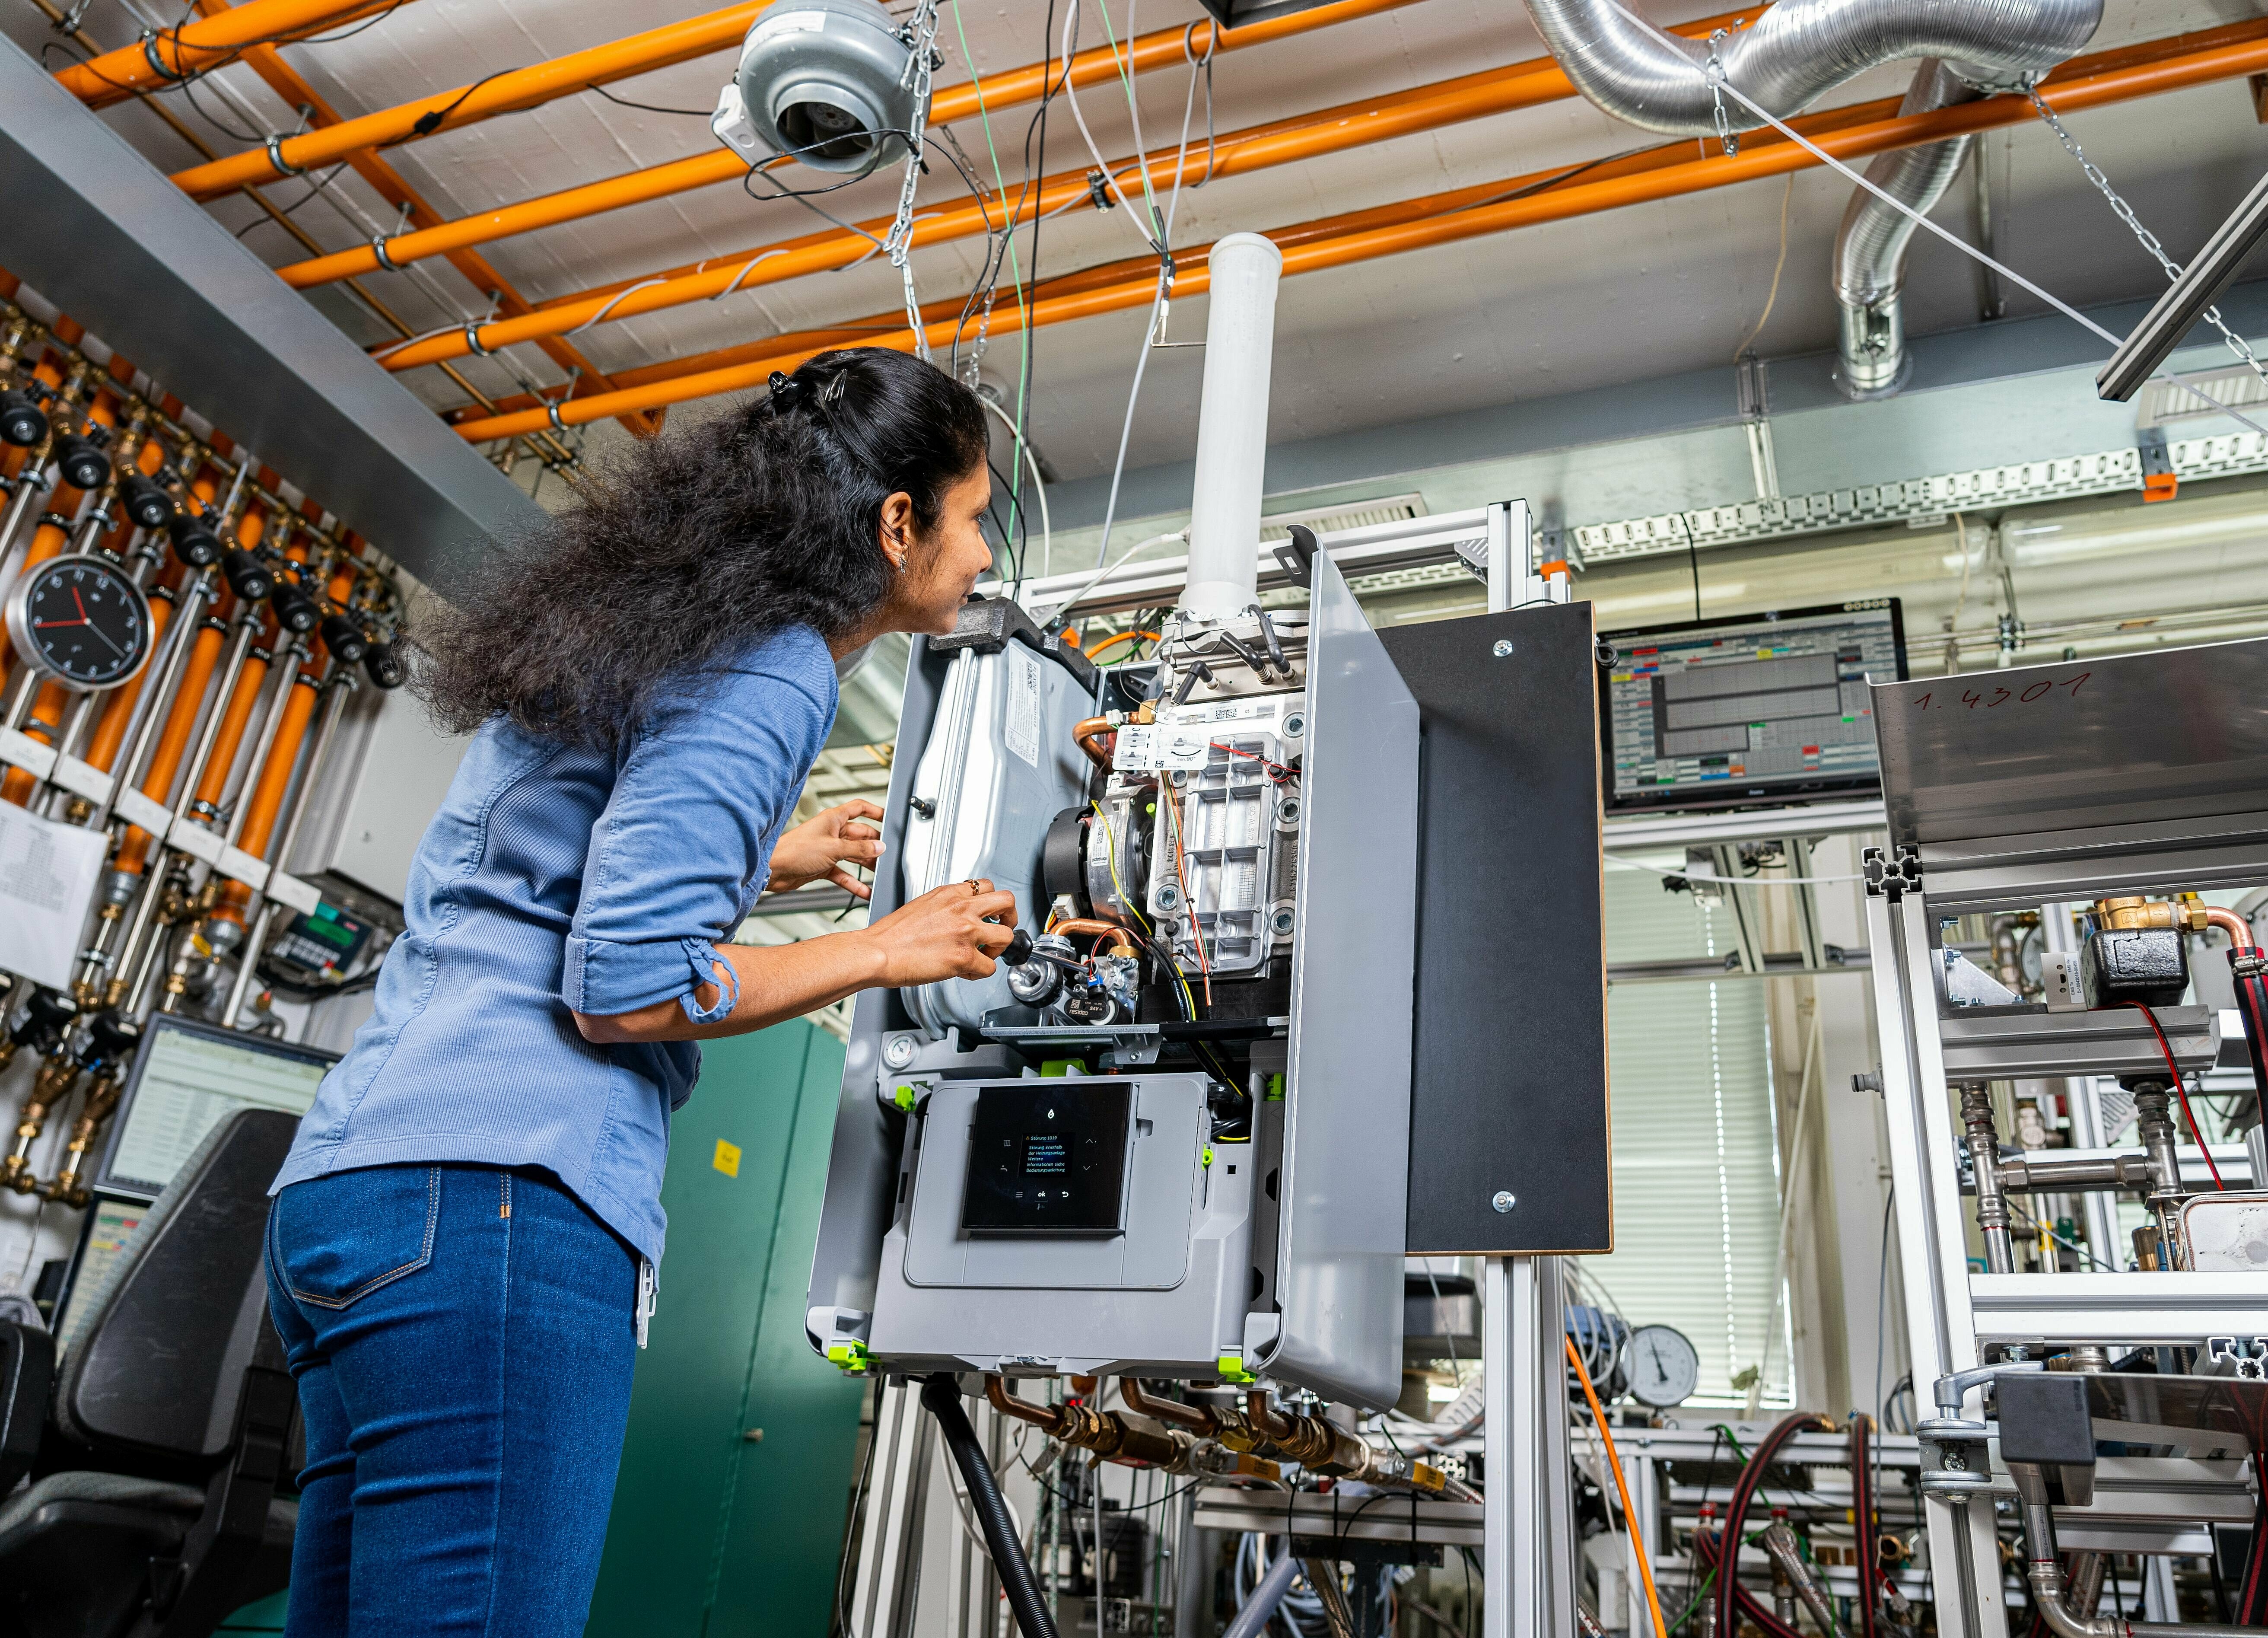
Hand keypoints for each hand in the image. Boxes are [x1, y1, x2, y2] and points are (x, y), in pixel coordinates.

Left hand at [768, 799, 885, 899]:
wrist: (773, 870)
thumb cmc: (794, 851)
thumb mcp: (834, 849)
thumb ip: (859, 849)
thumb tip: (879, 847)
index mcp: (833, 819)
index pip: (859, 809)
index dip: (875, 812)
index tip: (889, 819)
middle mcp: (831, 832)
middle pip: (860, 835)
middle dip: (873, 845)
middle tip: (887, 854)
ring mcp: (828, 850)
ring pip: (853, 855)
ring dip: (866, 865)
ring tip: (879, 873)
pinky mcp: (823, 866)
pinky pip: (843, 873)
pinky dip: (853, 882)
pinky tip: (863, 890)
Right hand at [861, 879, 1017, 986]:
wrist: (878, 953)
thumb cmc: (891, 935)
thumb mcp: (921, 906)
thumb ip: (944, 907)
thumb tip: (956, 917)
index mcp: (949, 894)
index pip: (986, 886)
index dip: (992, 902)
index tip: (990, 912)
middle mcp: (961, 908)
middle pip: (1007, 901)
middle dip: (1010, 917)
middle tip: (1002, 928)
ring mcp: (966, 932)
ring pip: (1006, 935)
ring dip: (998, 948)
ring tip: (983, 955)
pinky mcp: (964, 957)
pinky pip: (990, 968)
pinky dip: (980, 973)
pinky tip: (966, 972)